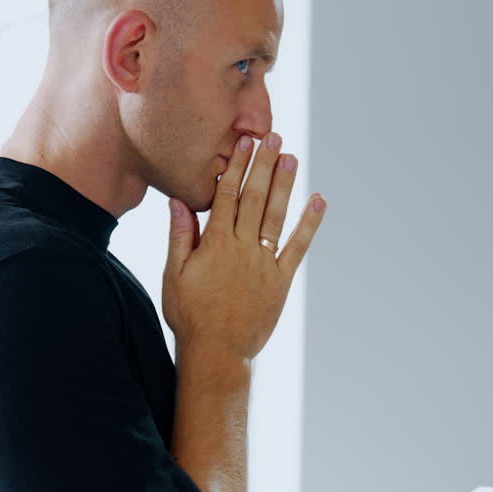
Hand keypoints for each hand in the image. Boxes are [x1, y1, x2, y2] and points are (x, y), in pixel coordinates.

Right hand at [162, 132, 325, 360]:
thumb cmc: (190, 315)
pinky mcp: (281, 281)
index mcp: (215, 244)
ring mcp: (264, 264)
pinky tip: (318, 202)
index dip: (237, 167)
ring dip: (285, 185)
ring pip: (276, 216)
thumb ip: (180, 236)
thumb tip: (179, 201)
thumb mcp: (174, 275)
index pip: (227, 196)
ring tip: (292, 157)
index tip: (244, 143)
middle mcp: (242, 248)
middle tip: (273, 137)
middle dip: (264, 165)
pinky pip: (298, 248)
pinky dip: (309, 224)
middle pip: (255, 198)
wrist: (216, 354)